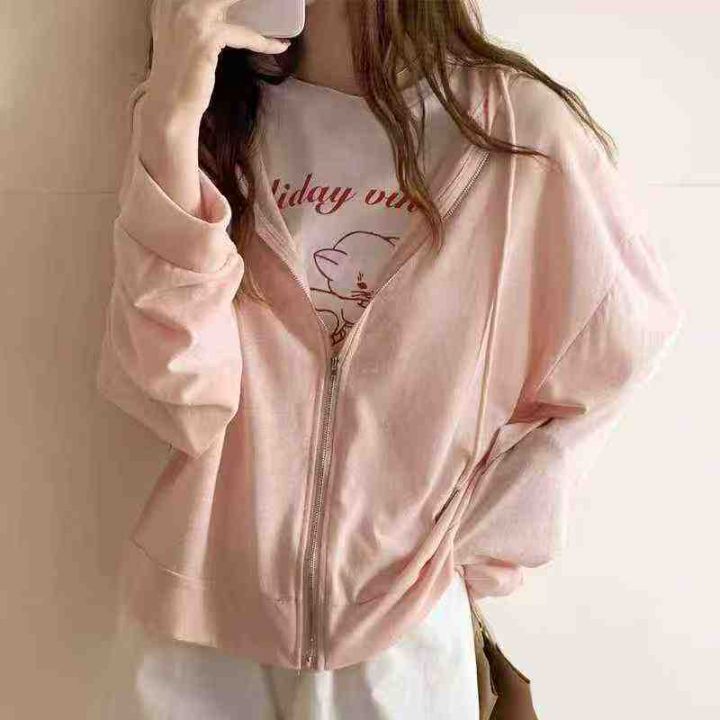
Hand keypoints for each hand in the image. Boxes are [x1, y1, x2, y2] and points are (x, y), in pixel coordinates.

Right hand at [143, 0, 290, 122]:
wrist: (170, 105)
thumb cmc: (180, 77)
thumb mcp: (184, 39)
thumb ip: (200, 20)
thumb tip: (226, 14)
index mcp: (168, 1)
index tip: (245, 3)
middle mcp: (175, 2)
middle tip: (265, 4)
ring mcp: (189, 17)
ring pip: (231, 0)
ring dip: (257, 3)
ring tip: (276, 7)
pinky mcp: (205, 38)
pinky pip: (243, 33)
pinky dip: (263, 41)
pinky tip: (279, 46)